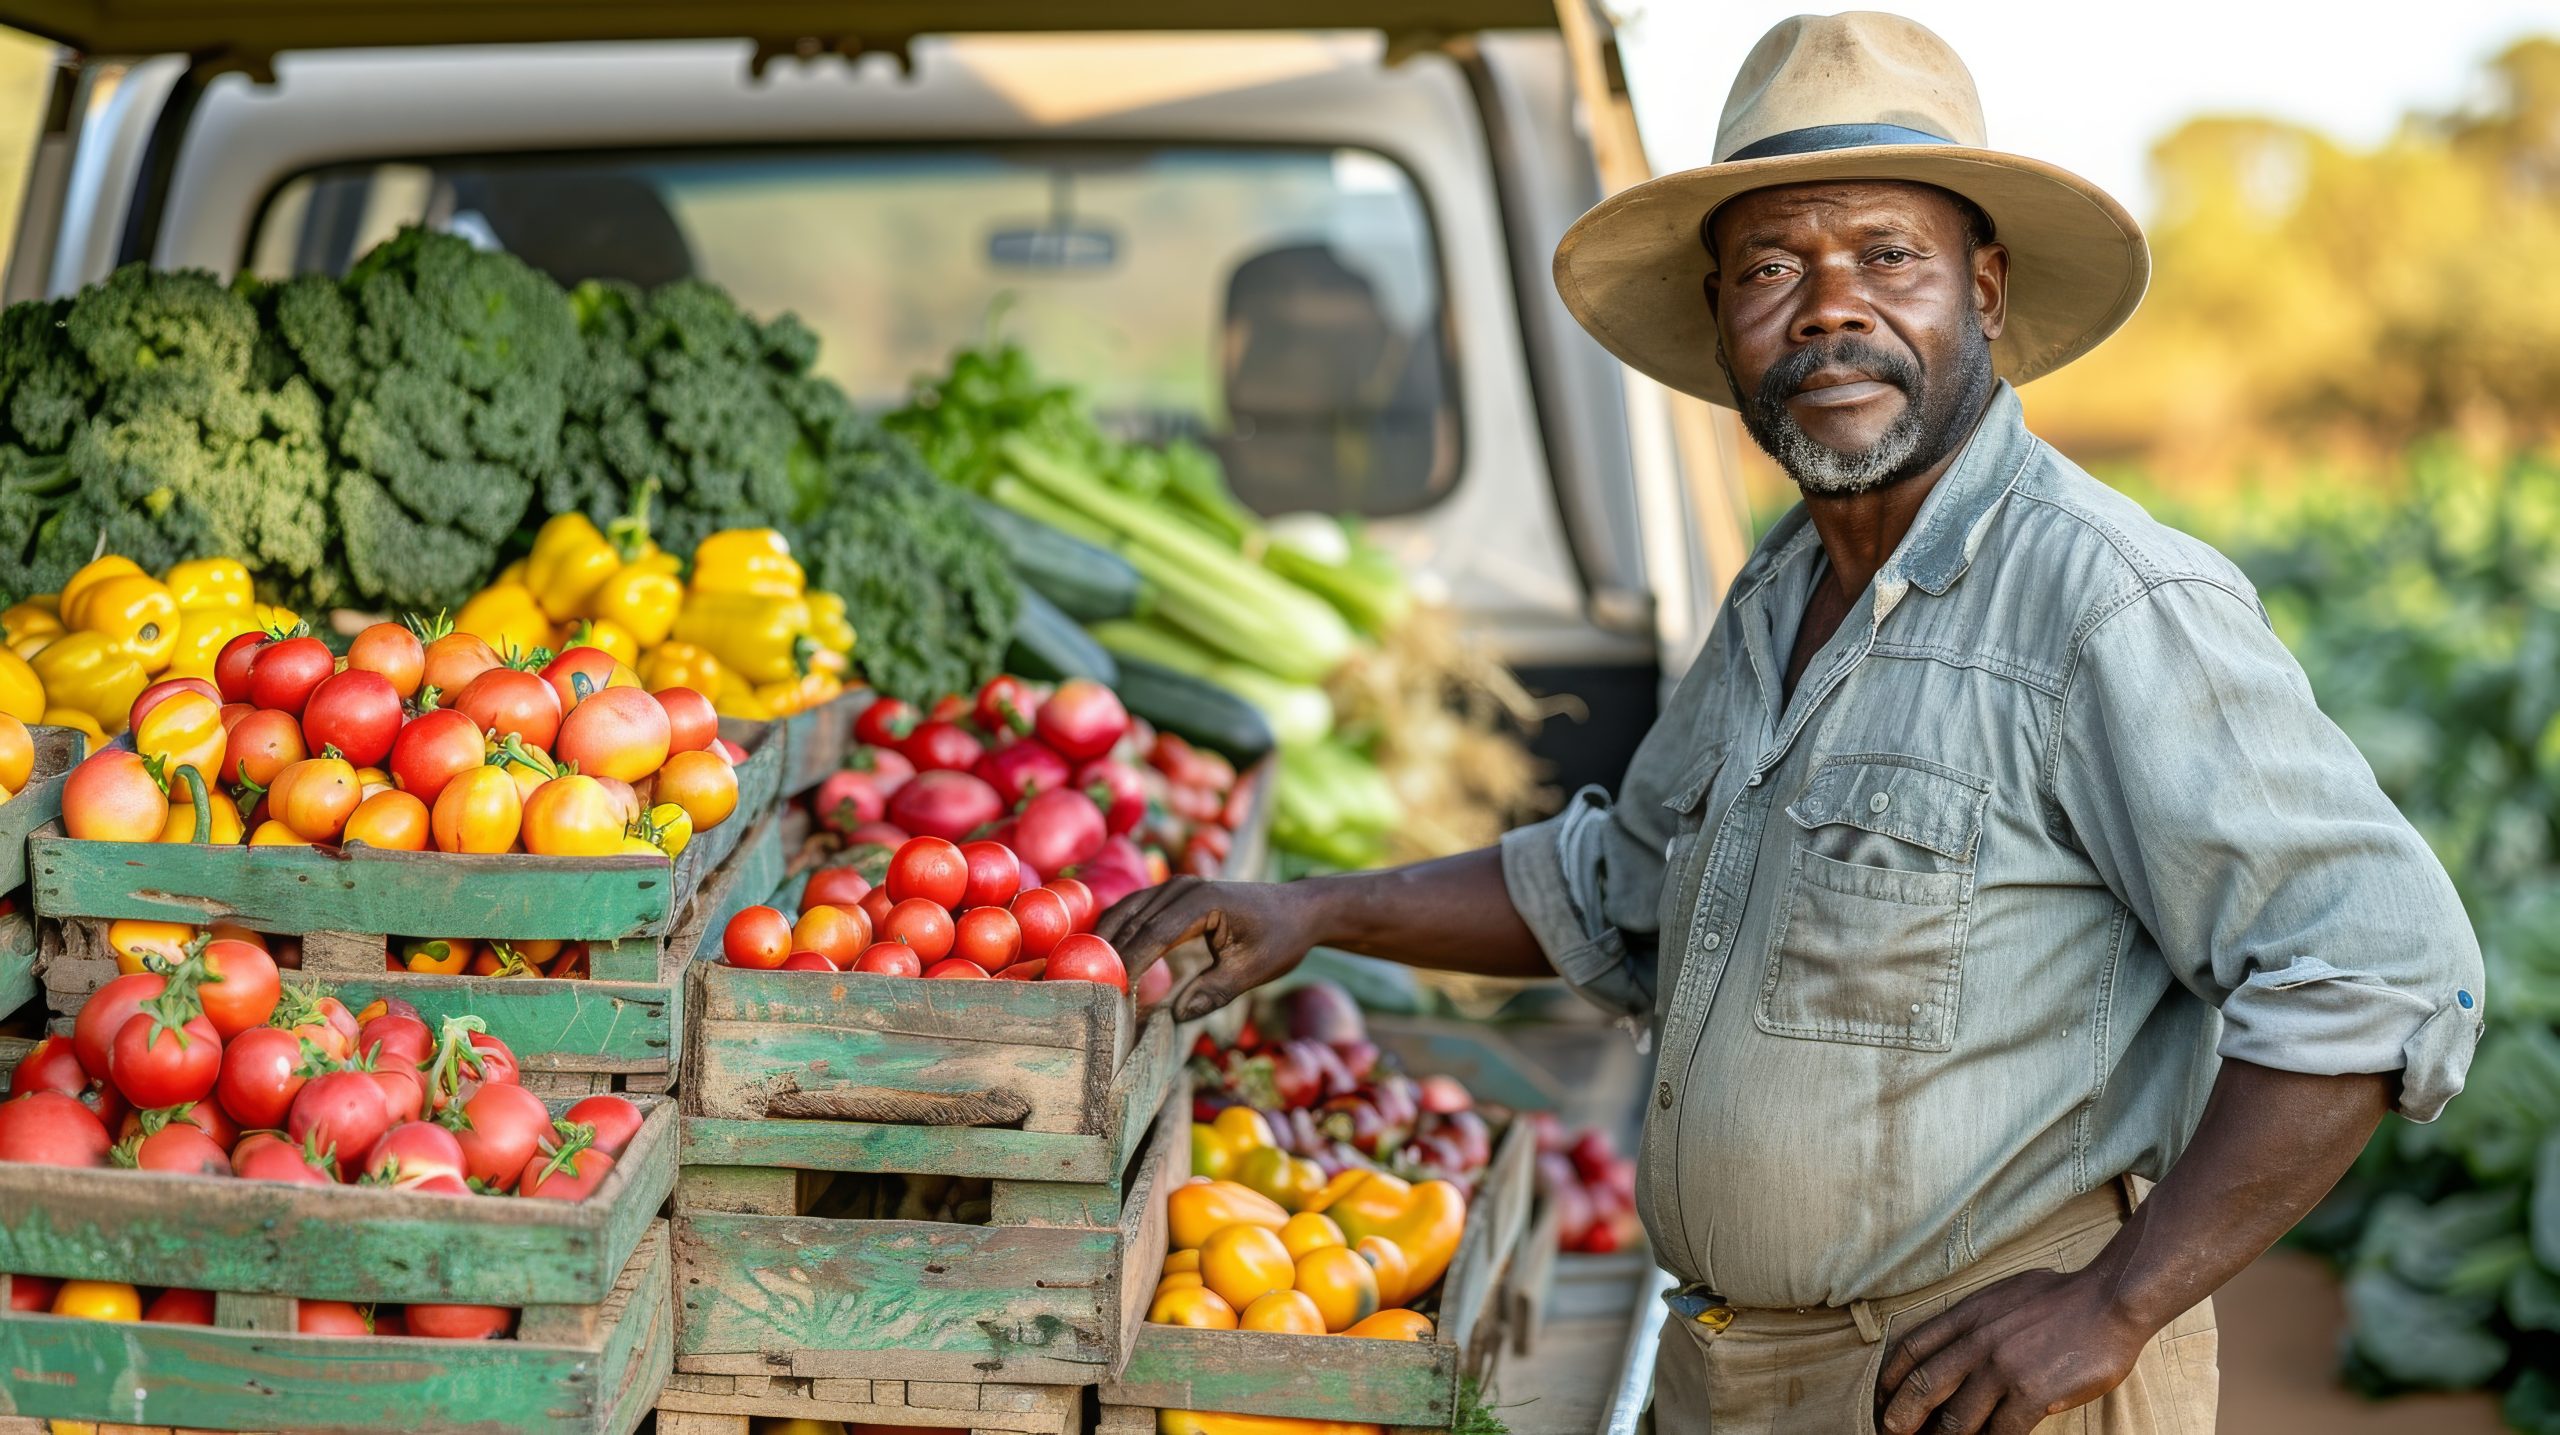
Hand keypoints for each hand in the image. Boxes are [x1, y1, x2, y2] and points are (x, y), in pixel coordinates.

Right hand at [1097, 877, 1325, 1019]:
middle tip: (1086, 990)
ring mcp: (1175, 886)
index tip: (1111, 993)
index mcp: (1204, 901)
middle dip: (1107, 954)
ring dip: (1104, 941)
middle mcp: (1183, 886)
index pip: (1153, 934)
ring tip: (1086, 976)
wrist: (1298, 910)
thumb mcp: (1253, 971)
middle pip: (1132, 920)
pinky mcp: (1171, 894)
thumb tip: (1177, 1015)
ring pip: (1126, 911)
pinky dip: (1116, 932)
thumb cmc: (1280, 939)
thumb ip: (1215, 992)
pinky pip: (1134, 910)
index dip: (1129, 963)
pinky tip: (1101, 958)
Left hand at [1872, 1266, 2151, 1434]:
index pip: (1911, 1350)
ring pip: (1956, 1420)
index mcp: (1968, 1315)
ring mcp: (2003, 1370)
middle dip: (1900, 1418)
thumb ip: (1975, 1319)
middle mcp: (1978, 1343)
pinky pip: (2000, 1434)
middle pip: (1923, 1387)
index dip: (1891, 1381)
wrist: (2110, 1300)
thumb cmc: (2062, 1296)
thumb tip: (1953, 1341)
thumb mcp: (2003, 1294)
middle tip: (1890, 1434)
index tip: (1883, 1401)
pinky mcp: (2032, 1395)